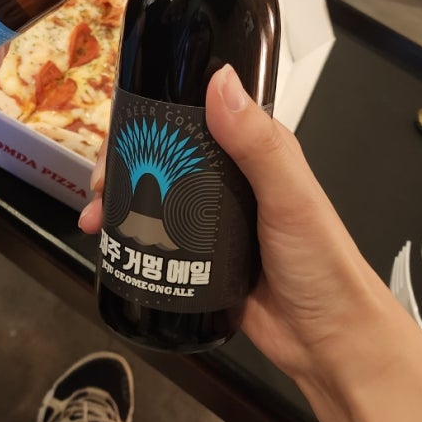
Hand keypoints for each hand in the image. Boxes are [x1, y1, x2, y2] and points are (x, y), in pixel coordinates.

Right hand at [80, 65, 421, 421]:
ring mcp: (208, 214)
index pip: (193, 114)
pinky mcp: (196, 252)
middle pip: (162, 154)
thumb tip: (220, 81)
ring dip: (118, 197)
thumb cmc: (320, 261)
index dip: (151, 115)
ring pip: (152, 192)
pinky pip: (155, 232)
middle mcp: (226, 175)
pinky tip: (107, 239)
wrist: (325, 340)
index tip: (120, 129)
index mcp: (252, 148)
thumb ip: (258, 142)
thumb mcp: (290, 196)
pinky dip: (127, 231)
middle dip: (123, 160)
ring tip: (96, 215)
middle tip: (101, 181)